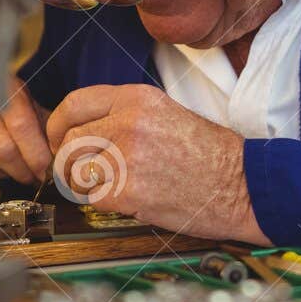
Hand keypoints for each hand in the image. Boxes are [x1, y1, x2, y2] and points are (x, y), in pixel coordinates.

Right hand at [0, 77, 53, 183]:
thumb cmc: (22, 111)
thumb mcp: (40, 112)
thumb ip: (50, 133)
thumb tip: (61, 161)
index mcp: (9, 91)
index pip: (20, 123)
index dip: (35, 153)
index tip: (46, 170)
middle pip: (2, 148)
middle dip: (23, 170)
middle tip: (35, 177)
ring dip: (6, 174)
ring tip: (17, 169)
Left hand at [46, 84, 267, 242]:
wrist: (241, 184)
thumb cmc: (209, 154)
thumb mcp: (167, 113)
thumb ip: (125, 114)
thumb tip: (86, 129)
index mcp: (137, 98)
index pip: (74, 104)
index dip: (59, 126)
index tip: (61, 141)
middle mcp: (128, 121)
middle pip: (69, 141)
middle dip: (68, 161)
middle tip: (81, 173)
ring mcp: (128, 156)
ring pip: (75, 171)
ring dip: (84, 185)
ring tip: (107, 187)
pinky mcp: (129, 190)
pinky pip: (93, 198)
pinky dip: (103, 203)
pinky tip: (127, 200)